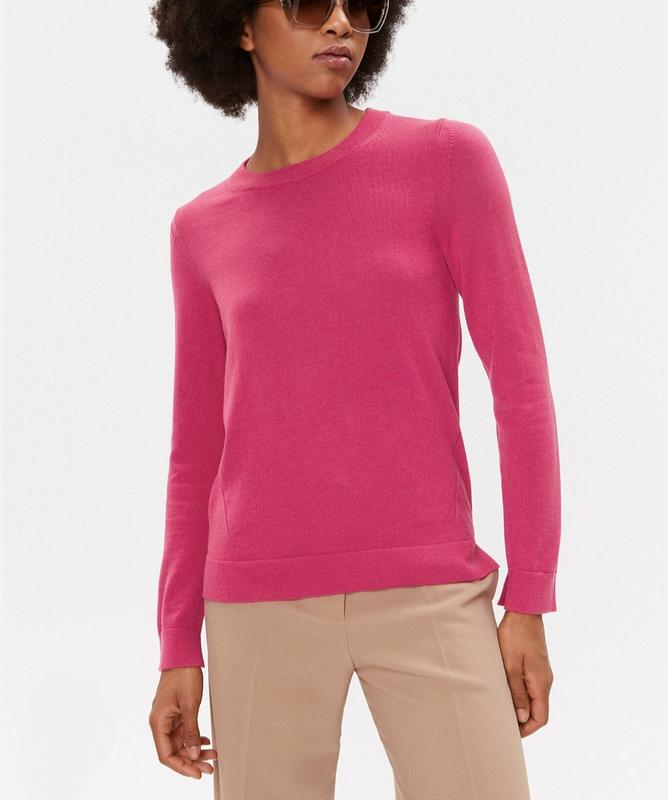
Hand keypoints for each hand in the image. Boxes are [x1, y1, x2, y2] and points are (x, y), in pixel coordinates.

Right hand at [148, 666, 217, 778]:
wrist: (182, 655)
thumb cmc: (183, 676)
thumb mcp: (190, 705)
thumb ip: (191, 732)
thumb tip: (192, 755)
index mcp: (158, 723)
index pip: (166, 755)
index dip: (181, 767)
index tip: (197, 774)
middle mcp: (160, 723)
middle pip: (174, 751)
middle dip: (191, 761)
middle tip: (209, 768)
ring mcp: (168, 718)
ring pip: (180, 742)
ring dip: (195, 750)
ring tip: (212, 755)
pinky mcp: (175, 713)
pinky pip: (183, 732)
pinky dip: (194, 738)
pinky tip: (205, 742)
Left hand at [497, 611, 553, 736]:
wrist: (524, 610)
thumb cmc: (514, 635)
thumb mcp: (511, 665)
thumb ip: (516, 692)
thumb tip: (521, 718)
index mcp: (541, 683)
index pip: (540, 718)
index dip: (526, 729)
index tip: (510, 734)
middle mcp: (545, 680)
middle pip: (538, 711)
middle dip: (523, 722)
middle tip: (502, 724)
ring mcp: (542, 672)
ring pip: (535, 700)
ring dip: (521, 708)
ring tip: (502, 710)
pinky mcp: (537, 665)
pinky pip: (532, 688)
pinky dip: (522, 696)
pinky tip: (507, 692)